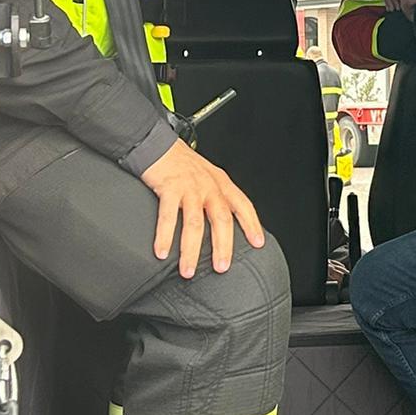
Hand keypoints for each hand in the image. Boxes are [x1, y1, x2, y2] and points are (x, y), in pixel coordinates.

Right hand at [140, 138, 264, 278]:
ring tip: (188, 270)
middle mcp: (209, 185)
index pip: (243, 205)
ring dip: (191, 250)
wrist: (157, 144)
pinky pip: (168, 216)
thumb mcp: (207, 177)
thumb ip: (216, 197)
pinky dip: (164, 236)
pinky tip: (161, 252)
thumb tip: (222, 225)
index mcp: (221, 183)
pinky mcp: (169, 188)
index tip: (258, 243)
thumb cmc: (181, 164)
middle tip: (221, 267)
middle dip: (222, 246)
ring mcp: (189, 187)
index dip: (252, 224)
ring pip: (194, 223)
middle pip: (221, 219)